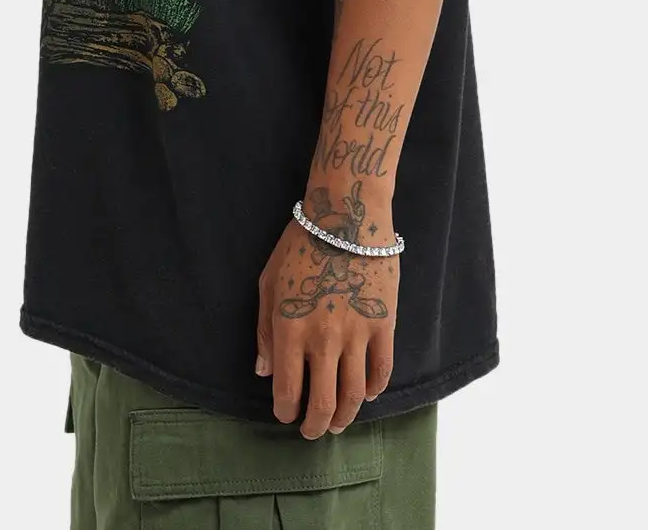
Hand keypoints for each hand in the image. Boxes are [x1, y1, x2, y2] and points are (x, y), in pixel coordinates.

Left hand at [255, 200, 398, 437]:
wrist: (346, 215)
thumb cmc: (299, 245)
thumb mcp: (268, 283)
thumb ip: (265, 330)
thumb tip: (265, 372)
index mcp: (290, 329)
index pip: (288, 390)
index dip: (286, 411)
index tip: (285, 414)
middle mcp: (324, 339)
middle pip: (324, 403)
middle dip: (316, 425)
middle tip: (313, 431)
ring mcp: (357, 333)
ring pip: (355, 395)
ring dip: (346, 416)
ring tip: (339, 422)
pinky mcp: (383, 324)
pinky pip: (382, 370)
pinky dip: (375, 390)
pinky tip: (367, 394)